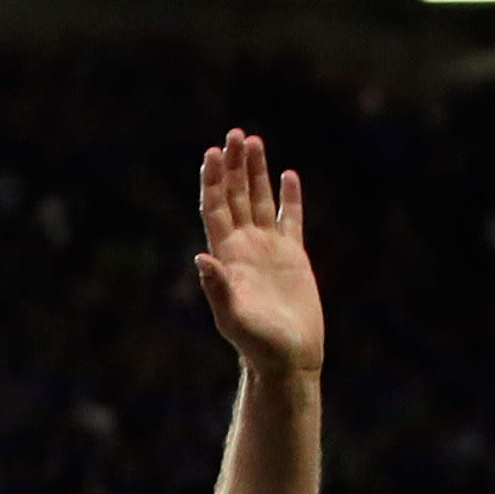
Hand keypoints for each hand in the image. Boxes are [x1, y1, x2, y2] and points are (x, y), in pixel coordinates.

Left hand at [191, 129, 319, 378]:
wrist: (288, 359)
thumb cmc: (258, 344)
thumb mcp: (234, 318)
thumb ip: (217, 289)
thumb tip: (201, 259)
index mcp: (227, 257)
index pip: (215, 209)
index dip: (213, 181)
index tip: (212, 153)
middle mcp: (244, 247)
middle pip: (235, 197)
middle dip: (233, 166)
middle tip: (234, 134)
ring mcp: (268, 249)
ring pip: (259, 200)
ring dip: (256, 172)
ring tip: (253, 140)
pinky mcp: (293, 255)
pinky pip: (290, 218)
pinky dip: (289, 197)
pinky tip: (288, 176)